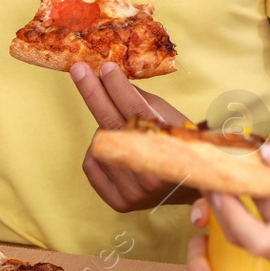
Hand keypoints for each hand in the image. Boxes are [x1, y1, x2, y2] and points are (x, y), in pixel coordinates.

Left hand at [72, 62, 199, 211]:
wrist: (191, 188)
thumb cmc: (180, 144)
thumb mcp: (168, 117)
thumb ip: (138, 100)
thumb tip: (108, 75)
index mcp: (172, 151)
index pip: (137, 112)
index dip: (119, 88)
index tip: (106, 67)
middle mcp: (152, 176)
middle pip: (113, 126)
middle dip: (94, 94)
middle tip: (78, 70)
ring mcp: (135, 193)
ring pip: (100, 144)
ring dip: (105, 129)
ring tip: (123, 130)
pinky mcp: (120, 203)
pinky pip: (91, 165)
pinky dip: (97, 151)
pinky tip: (115, 149)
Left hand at [206, 139, 269, 270]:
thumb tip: (266, 151)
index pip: (255, 239)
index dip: (229, 214)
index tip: (218, 185)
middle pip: (246, 243)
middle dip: (224, 210)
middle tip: (213, 176)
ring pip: (257, 245)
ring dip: (240, 214)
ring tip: (230, 177)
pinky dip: (259, 220)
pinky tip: (261, 191)